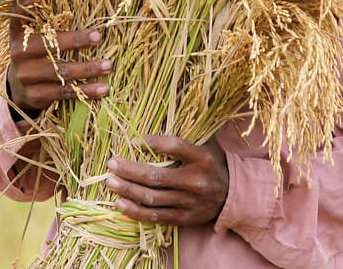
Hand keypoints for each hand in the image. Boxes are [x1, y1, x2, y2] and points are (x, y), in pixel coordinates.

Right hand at [6, 0, 111, 112]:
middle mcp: (18, 53)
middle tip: (98, 36)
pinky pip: (65, 91)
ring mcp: (26, 75)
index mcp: (18, 32)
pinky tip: (103, 88)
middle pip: (48, 45)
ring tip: (109, 65)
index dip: (28, 1)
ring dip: (88, 68)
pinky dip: (86, 91)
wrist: (20, 89)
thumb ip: (47, 20)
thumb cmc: (36, 52)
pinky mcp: (37, 94)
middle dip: (75, 40)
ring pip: (61, 71)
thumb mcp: (35, 35)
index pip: (18, 13)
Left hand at [106, 135, 229, 226]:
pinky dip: (135, 211)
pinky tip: (120, 203)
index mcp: (202, 158)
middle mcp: (196, 181)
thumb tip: (152, 125)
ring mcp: (189, 203)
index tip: (133, 140)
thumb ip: (183, 136)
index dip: (153, 143)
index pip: (175, 146)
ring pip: (152, 198)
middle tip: (112, 163)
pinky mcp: (184, 218)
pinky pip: (155, 216)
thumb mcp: (205, 145)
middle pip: (157, 177)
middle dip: (130, 170)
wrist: (232, 197)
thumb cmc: (212, 164)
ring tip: (110, 181)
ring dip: (128, 190)